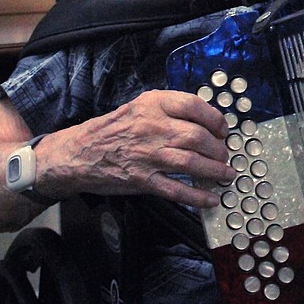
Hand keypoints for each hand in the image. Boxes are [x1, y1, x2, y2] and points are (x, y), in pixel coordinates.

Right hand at [40, 89, 234, 208]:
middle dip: (218, 148)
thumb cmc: (111, 130)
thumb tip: (204, 120)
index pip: (194, 105)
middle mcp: (152, 127)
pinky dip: (197, 196)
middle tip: (225, 155)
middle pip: (197, 136)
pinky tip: (211, 198)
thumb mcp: (138, 107)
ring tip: (226, 175)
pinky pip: (176, 190)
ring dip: (215, 170)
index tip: (223, 129)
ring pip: (191, 162)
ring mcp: (147, 155)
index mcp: (152, 105)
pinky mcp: (142, 180)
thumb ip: (168, 109)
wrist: (77, 153)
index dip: (215, 119)